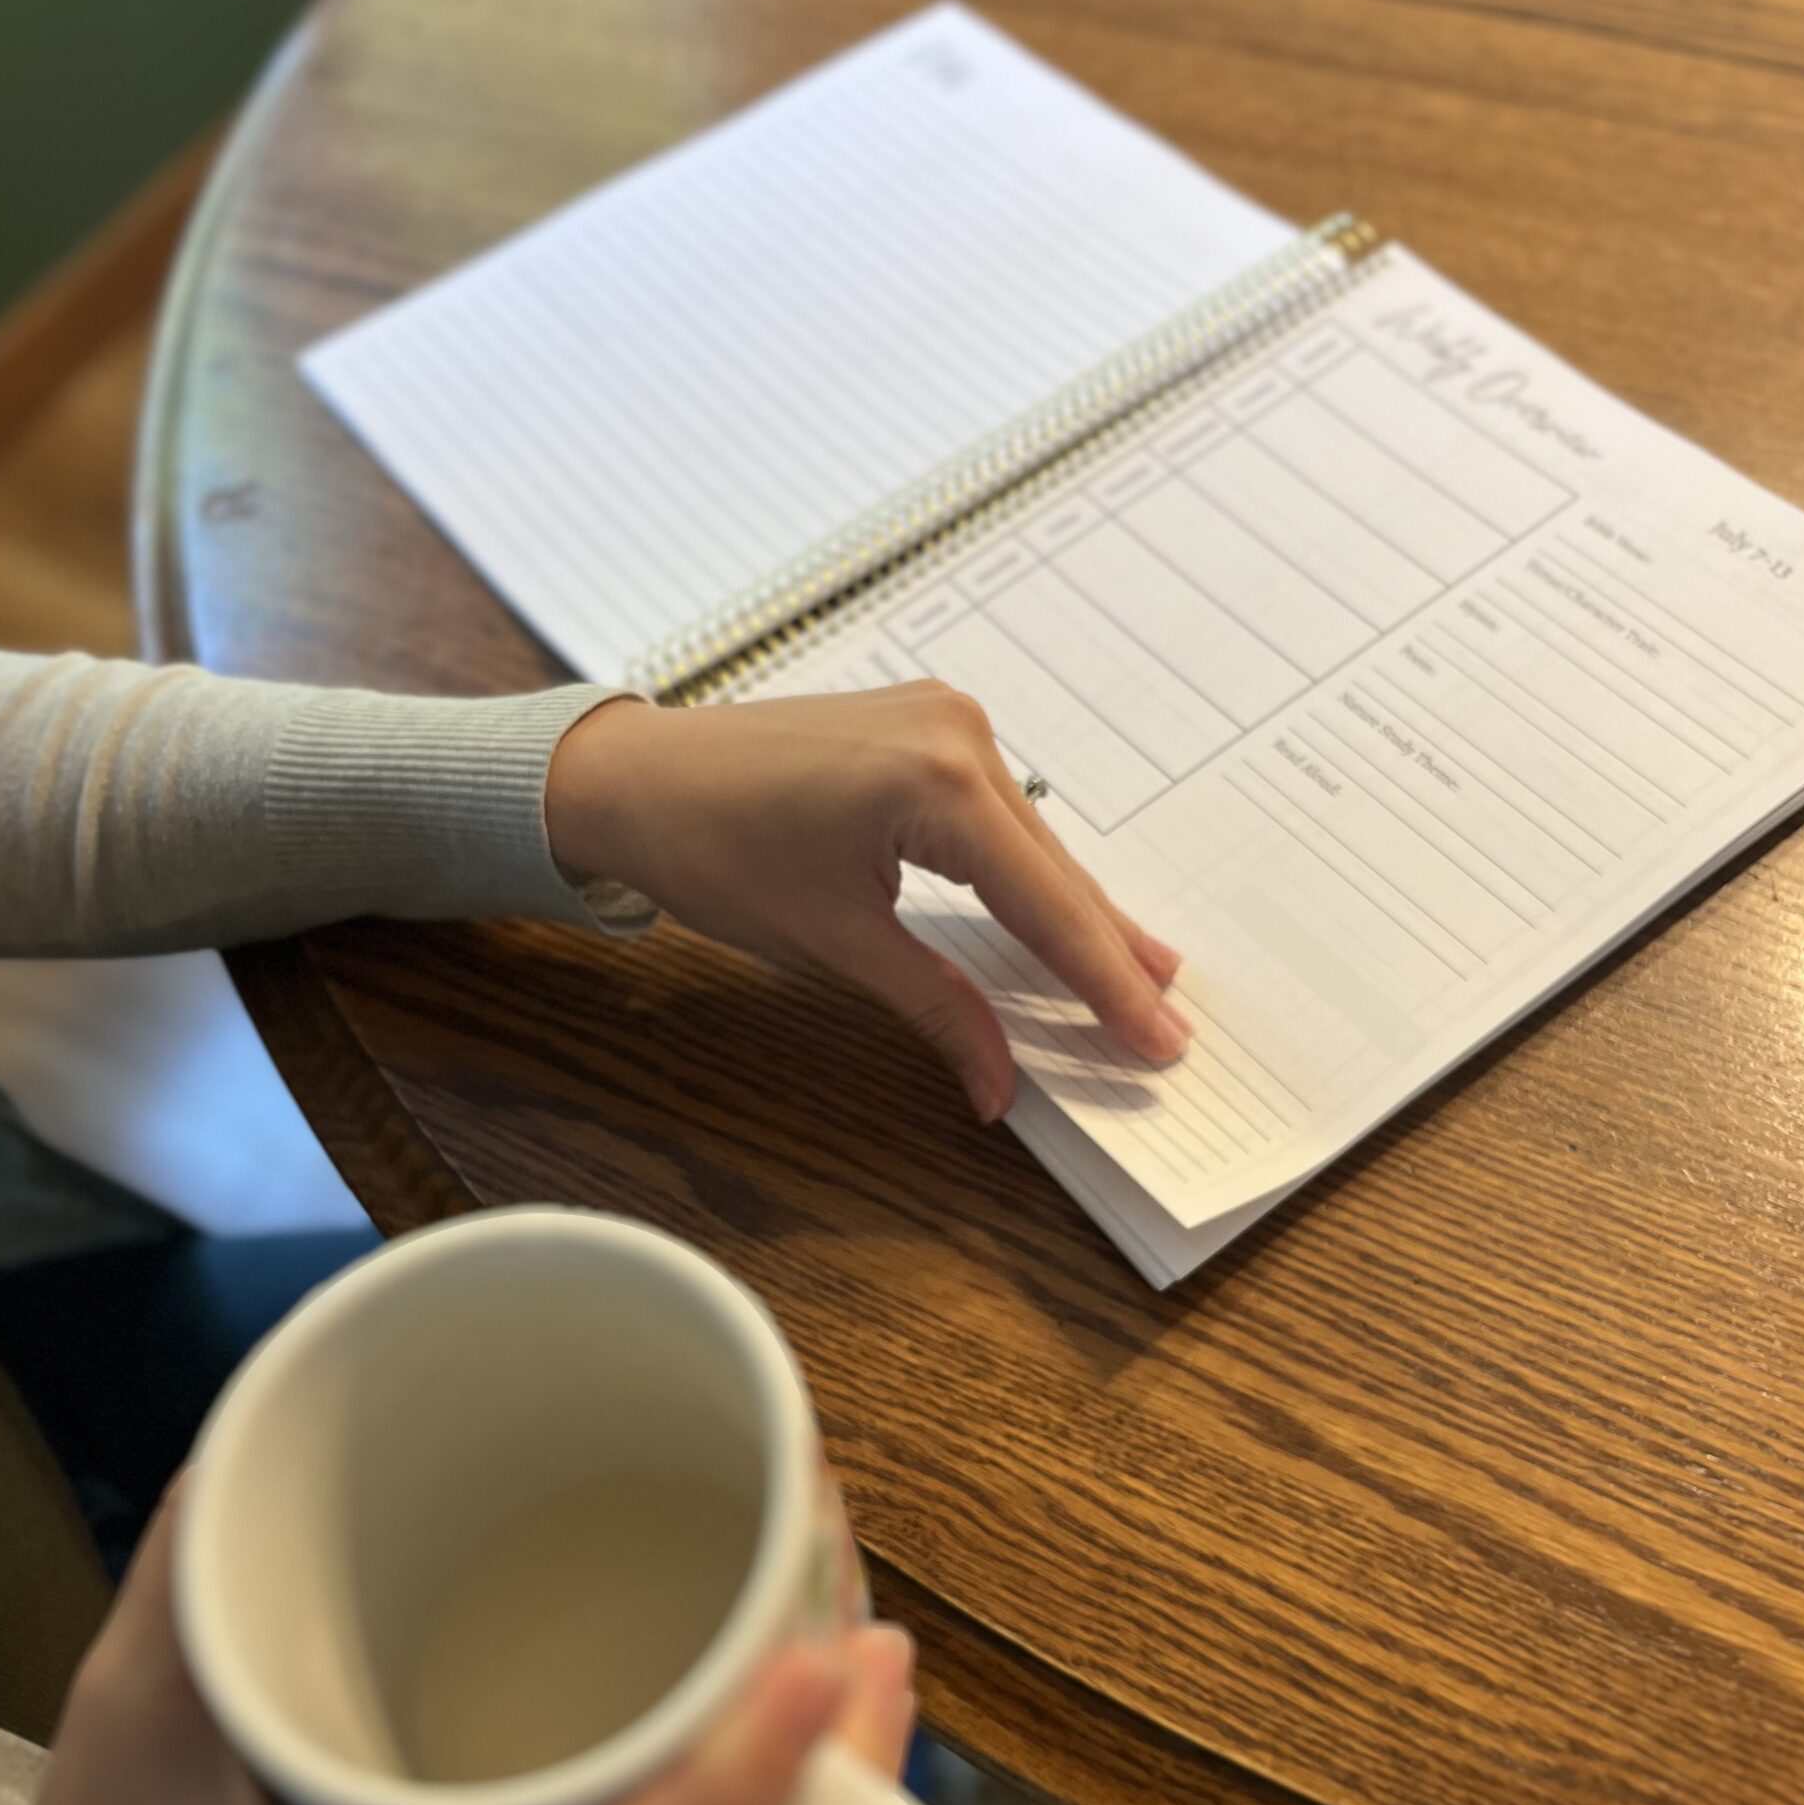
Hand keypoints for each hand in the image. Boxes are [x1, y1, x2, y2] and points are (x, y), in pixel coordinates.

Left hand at [546, 685, 1186, 1121]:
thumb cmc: (712, 847)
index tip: (1158, 1036)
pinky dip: (1029, 869)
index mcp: (939, 784)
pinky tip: (1062, 908)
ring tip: (1141, 974)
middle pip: (1054, 871)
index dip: (1106, 982)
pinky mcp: (925, 722)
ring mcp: (944, 718)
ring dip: (1075, 912)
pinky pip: (1000, 811)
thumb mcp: (835, 943)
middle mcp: (959, 734)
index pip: (1047, 906)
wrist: (633, 776)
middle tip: (1170, 1019)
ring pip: (1032, 841)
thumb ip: (936, 1009)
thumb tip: (998, 1086)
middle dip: (1108, 952)